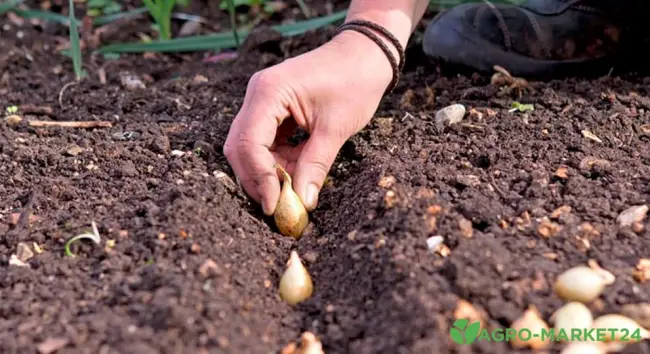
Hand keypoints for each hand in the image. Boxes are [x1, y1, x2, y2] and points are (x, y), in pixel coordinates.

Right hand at [223, 30, 393, 214]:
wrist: (365, 55)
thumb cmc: (354, 82)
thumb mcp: (335, 128)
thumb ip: (316, 165)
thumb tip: (303, 202)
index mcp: (269, 92)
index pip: (249, 143)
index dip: (259, 178)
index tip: (275, 205)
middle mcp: (258, 94)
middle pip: (241, 146)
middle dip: (258, 179)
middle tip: (279, 205)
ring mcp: (262, 100)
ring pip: (251, 147)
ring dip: (269, 171)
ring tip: (294, 188)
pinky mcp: (272, 108)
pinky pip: (265, 141)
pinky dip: (278, 160)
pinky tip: (297, 169)